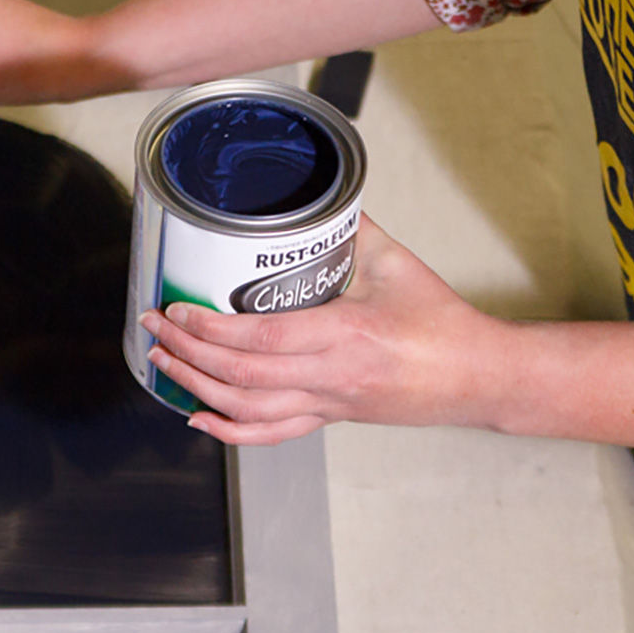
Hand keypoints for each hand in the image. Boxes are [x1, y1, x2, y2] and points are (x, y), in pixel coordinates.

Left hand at [138, 215, 508, 444]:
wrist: (480, 378)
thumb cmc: (443, 322)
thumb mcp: (398, 264)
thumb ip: (353, 231)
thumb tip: (319, 198)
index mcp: (346, 335)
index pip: (260, 338)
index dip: (209, 328)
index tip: (175, 309)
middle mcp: (331, 376)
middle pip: (241, 375)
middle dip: (187, 353)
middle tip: (153, 329)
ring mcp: (328, 403)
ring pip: (248, 410)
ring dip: (197, 389)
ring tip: (163, 364)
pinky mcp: (330, 418)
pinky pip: (272, 434)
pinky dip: (228, 431)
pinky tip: (199, 417)